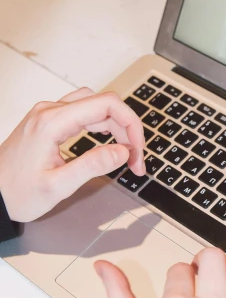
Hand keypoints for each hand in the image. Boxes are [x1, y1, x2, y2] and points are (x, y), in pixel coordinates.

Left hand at [0, 87, 145, 221]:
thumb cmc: (16, 193)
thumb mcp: (57, 187)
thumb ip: (92, 166)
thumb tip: (122, 151)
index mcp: (52, 122)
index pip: (107, 105)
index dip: (131, 125)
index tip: (137, 151)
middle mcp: (50, 111)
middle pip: (104, 104)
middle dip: (126, 130)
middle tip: (134, 160)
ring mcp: (48, 113)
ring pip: (95, 105)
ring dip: (115, 125)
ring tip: (124, 152)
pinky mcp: (48, 120)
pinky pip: (82, 112)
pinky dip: (101, 124)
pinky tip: (106, 142)